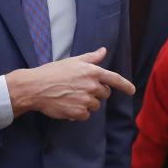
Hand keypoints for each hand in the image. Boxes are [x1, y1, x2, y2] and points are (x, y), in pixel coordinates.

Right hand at [6, 47, 135, 120]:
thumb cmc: (53, 72)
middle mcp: (92, 85)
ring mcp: (86, 100)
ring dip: (86, 104)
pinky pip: (86, 116)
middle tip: (79, 89)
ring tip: (70, 97)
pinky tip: (67, 106)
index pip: (115, 79)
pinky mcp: (79, 112)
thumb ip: (91, 58)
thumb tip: (103, 51)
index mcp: (92, 71)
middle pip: (105, 94)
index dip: (125, 85)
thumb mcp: (73, 61)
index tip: (132, 91)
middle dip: (96, 93)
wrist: (35, 87)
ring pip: (95, 106)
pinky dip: (78, 113)